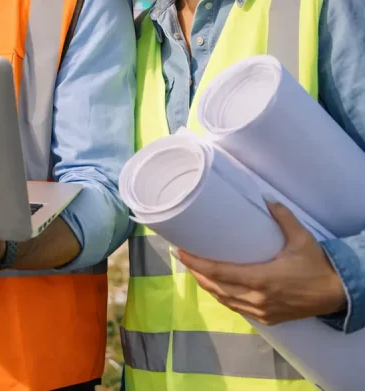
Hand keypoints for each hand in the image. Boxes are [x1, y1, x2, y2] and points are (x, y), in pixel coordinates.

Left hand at [176, 201, 346, 325]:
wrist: (337, 294)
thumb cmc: (317, 265)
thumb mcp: (301, 238)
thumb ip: (282, 217)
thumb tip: (265, 198)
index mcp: (261, 279)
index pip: (219, 272)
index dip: (197, 263)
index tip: (180, 251)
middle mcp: (257, 298)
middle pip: (216, 287)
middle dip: (196, 273)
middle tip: (184, 257)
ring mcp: (261, 311)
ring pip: (224, 300)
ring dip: (207, 286)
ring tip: (195, 270)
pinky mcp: (267, 319)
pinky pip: (237, 308)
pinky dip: (223, 297)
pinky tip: (216, 287)